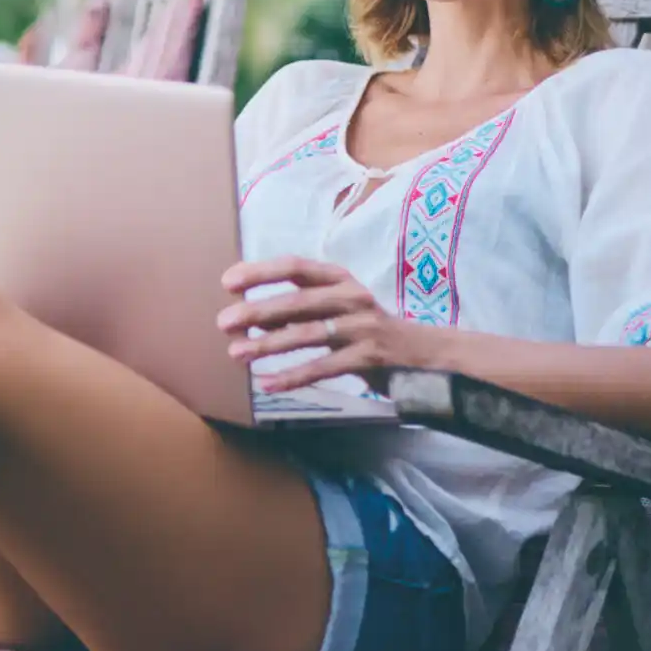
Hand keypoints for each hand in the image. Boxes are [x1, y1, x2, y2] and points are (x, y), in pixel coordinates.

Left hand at [217, 257, 442, 391]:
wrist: (426, 354)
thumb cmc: (368, 328)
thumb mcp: (338, 307)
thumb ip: (300, 308)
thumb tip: (249, 316)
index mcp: (340, 279)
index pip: (295, 267)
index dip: (260, 272)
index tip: (228, 282)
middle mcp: (351, 297)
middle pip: (297, 301)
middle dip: (256, 311)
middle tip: (224, 323)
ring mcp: (362, 327)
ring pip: (307, 334)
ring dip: (267, 345)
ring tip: (236, 353)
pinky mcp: (369, 357)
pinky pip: (323, 367)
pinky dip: (292, 377)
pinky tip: (266, 384)